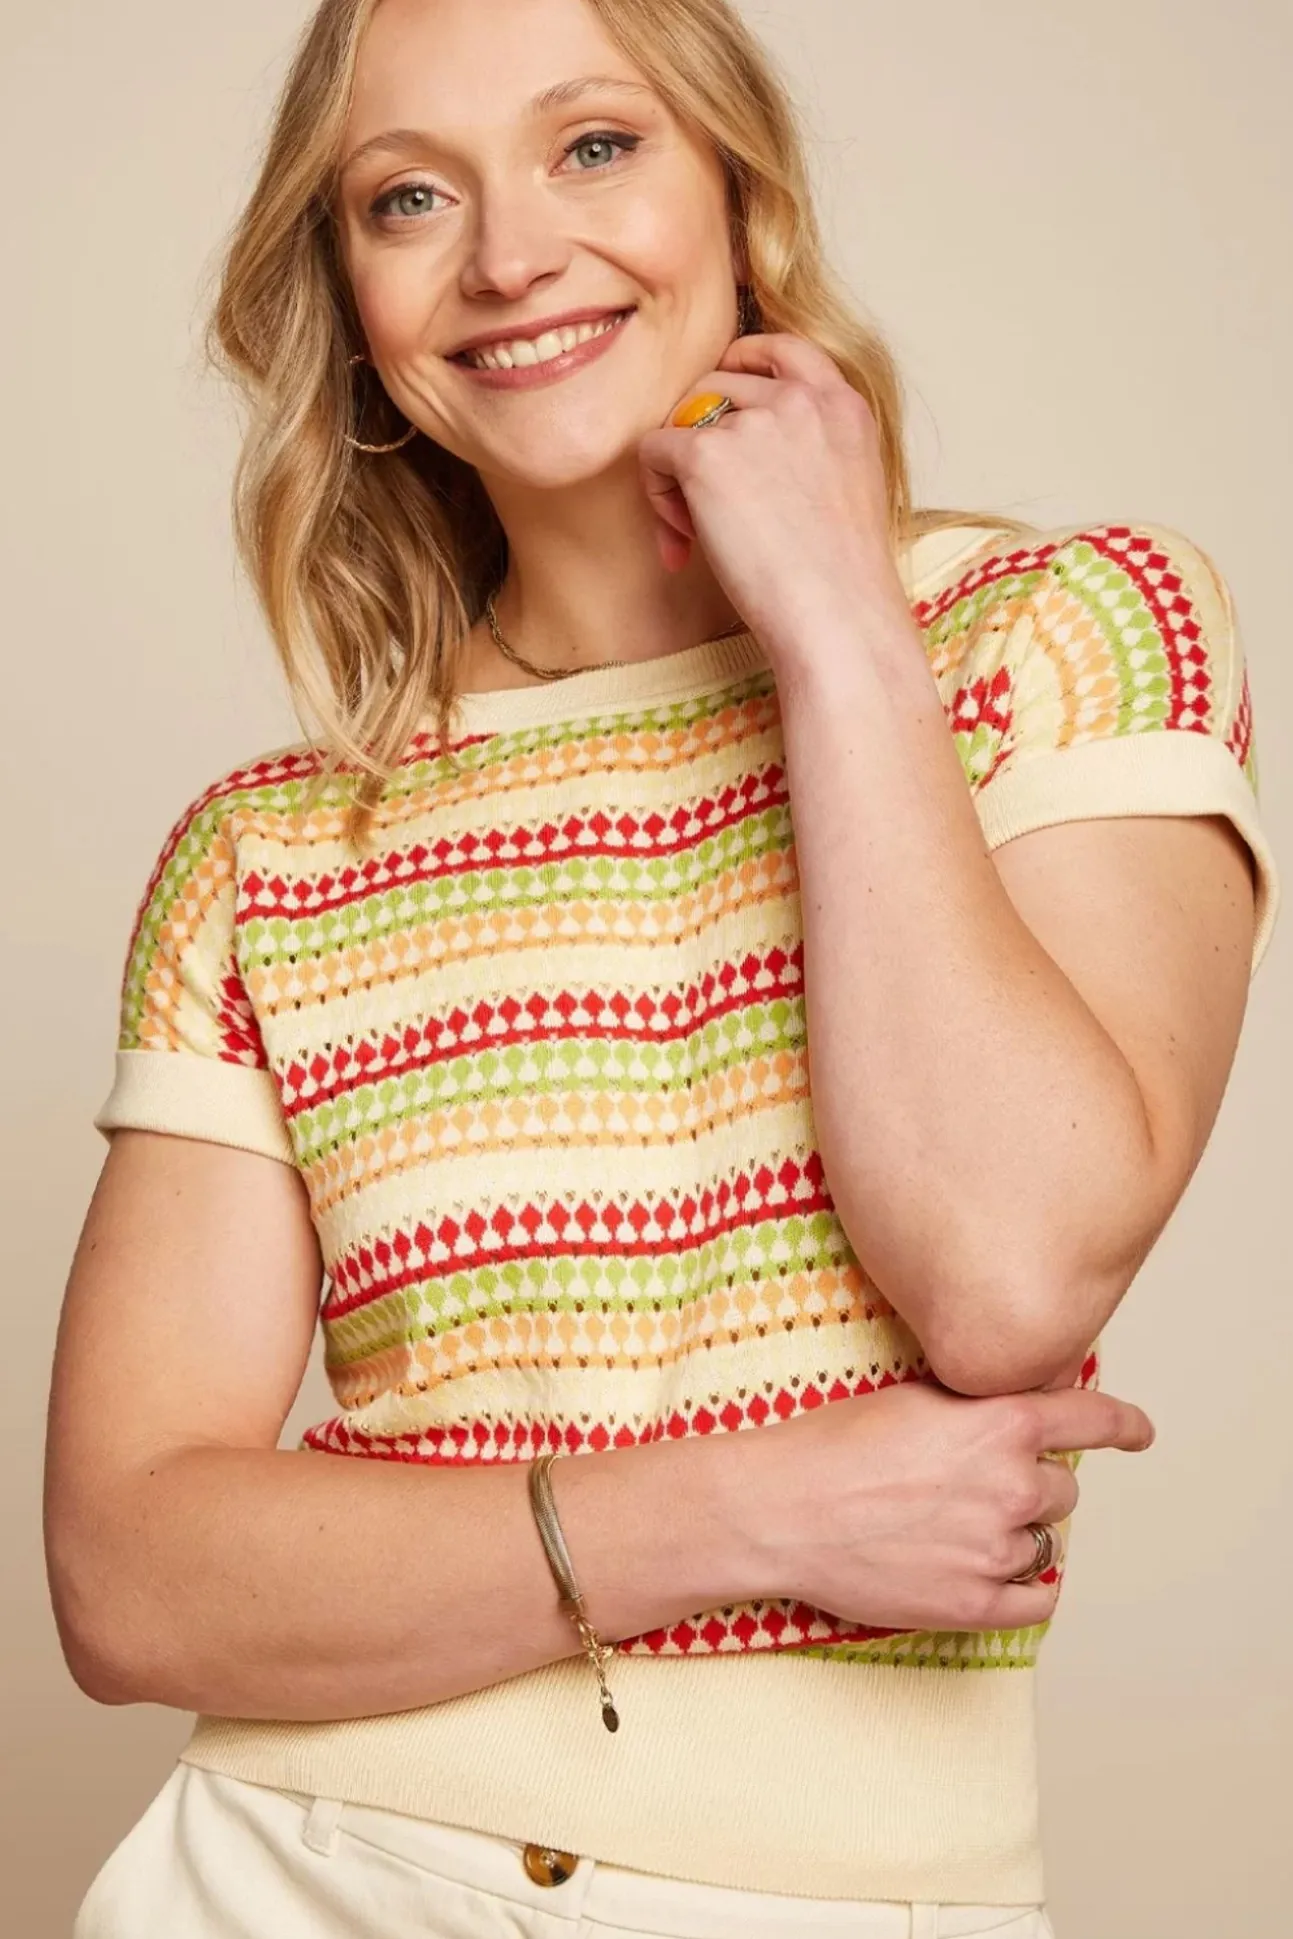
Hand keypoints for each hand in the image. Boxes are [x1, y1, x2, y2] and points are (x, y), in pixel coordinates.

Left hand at [637, 331, 910, 655]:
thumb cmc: (841, 581)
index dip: (741, 363)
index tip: (718, 403)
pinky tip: (684, 545)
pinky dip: (657, 498)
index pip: (783, 348)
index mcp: (843, 406)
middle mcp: (800, 401)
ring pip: (679, 421)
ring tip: (696, 536)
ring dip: (677, 475)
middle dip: (700, 438)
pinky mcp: (707, 455)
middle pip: (715, 384)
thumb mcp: (849, 488)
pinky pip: (652, 452)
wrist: (838, 617)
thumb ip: (811, 451)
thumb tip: (742, 455)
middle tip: (705, 509)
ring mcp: (753, 423)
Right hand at [728, 1378, 1154, 1634]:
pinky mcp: (974, 1604)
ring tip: (955, 1528)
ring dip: (1015, 1534)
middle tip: (971, 1487)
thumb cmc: (831, 1447)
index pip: (1090, 1417)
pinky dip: (1022, 1589)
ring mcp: (996, 1550)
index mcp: (999, 1424)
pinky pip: (1035, 1602)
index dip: (1123, 1424)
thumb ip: (977, 1407)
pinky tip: (988, 1575)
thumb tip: (1012, 1415)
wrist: (782, 1509)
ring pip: (1045, 1543)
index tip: (1138, 1432)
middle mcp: (1011, 1485)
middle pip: (1061, 1487)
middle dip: (1028, 1485)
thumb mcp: (913, 1399)